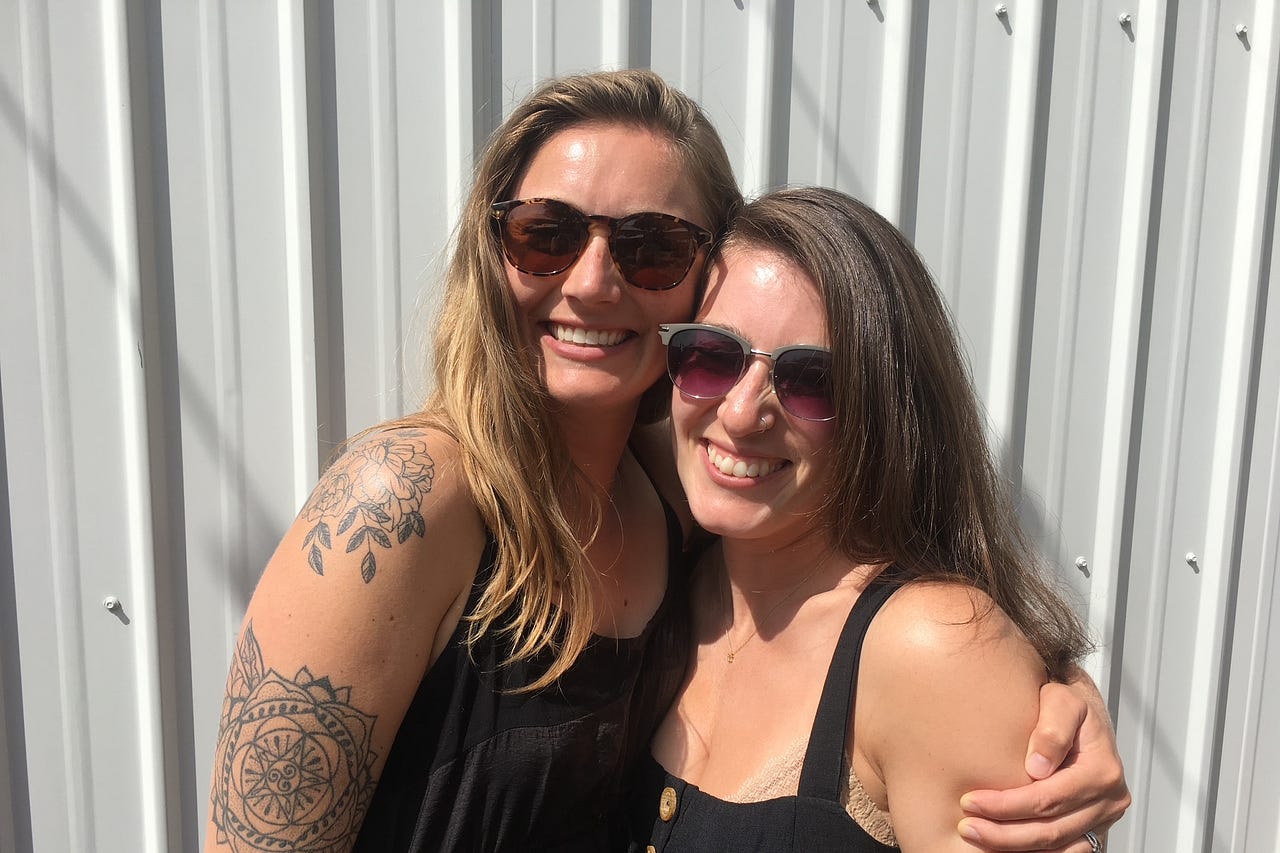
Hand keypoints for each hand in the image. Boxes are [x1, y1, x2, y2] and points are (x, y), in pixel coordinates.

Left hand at [957, 674, 1129, 850]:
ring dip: (1014, 847)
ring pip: (1057, 846)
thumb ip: (1052, 728)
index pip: (1048, 799)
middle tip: (966, 827)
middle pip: (1051, 830)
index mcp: (1103, 772)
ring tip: (977, 836)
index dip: (1007, 805)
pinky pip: (1063, 851)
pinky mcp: (1092, 827)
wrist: (1081, 713)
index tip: (970, 801)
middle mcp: (1109, 801)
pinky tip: (1002, 845)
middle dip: (1004, 833)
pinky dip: (1032, 851)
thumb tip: (1037, 767)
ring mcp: (1103, 818)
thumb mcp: (1061, 701)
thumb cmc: (1066, 704)